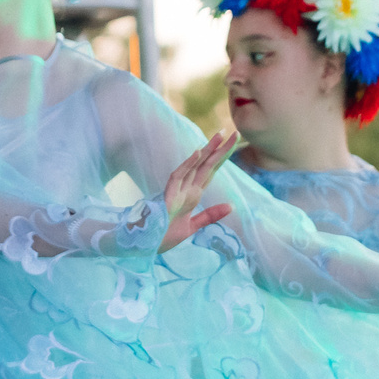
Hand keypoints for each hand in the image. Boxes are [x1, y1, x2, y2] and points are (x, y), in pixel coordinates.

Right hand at [161, 130, 236, 251]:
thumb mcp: (192, 226)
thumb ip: (210, 215)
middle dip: (221, 150)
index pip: (210, 172)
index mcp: (192, 195)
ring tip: (220, 135)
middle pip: (206, 165)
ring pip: (194, 166)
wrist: (144, 245)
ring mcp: (177, 190)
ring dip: (207, 151)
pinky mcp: (168, 195)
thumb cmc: (163, 235)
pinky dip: (187, 164)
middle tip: (235, 133)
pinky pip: (178, 176)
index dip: (222, 158)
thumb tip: (231, 206)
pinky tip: (198, 152)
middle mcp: (186, 189)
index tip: (233, 144)